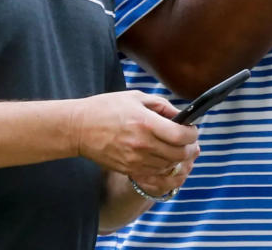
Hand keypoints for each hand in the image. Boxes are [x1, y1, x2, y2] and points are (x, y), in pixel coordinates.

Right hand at [70, 90, 198, 180]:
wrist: (79, 128)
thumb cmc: (106, 108)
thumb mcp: (136, 97)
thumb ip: (162, 105)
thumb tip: (181, 115)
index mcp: (146, 123)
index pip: (180, 135)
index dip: (192, 134)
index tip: (192, 129)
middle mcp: (142, 144)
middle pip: (179, 154)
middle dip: (189, 148)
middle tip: (189, 141)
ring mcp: (135, 160)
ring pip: (168, 166)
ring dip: (177, 159)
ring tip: (177, 149)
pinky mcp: (128, 169)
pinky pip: (154, 174)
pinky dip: (163, 167)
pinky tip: (163, 158)